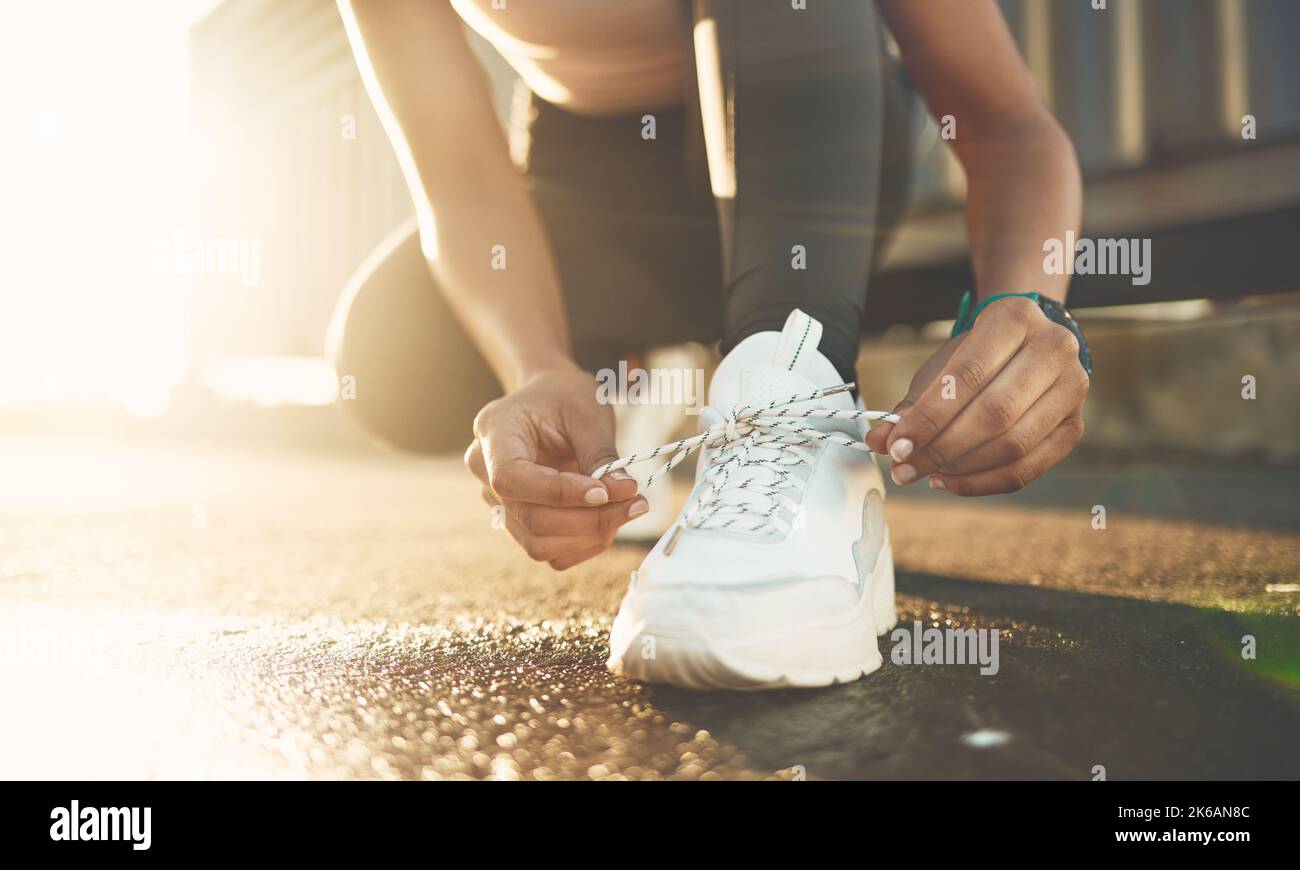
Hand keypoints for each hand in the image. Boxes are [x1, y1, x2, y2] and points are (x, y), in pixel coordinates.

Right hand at [465, 366, 644, 569]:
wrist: (550, 401)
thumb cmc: (566, 398)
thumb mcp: (588, 413)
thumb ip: (602, 454)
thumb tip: (625, 493)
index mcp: (494, 432)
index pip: (512, 478)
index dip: (559, 493)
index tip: (605, 491)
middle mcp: (486, 471)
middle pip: (530, 517)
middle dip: (589, 518)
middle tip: (636, 502)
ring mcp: (498, 501)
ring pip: (538, 543)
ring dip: (589, 535)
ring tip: (627, 509)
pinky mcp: (518, 521)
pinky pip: (548, 550)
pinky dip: (583, 544)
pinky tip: (608, 520)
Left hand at [865, 297, 1087, 495]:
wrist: (1026, 345)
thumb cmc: (977, 356)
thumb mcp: (943, 365)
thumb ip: (912, 404)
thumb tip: (879, 441)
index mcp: (1016, 317)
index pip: (969, 375)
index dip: (930, 416)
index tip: (896, 445)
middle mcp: (1055, 349)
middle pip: (995, 413)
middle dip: (942, 448)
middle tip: (904, 467)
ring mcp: (1072, 389)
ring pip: (1014, 444)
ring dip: (960, 468)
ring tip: (923, 474)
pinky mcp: (1075, 427)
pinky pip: (1027, 468)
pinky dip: (983, 482)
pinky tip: (949, 480)